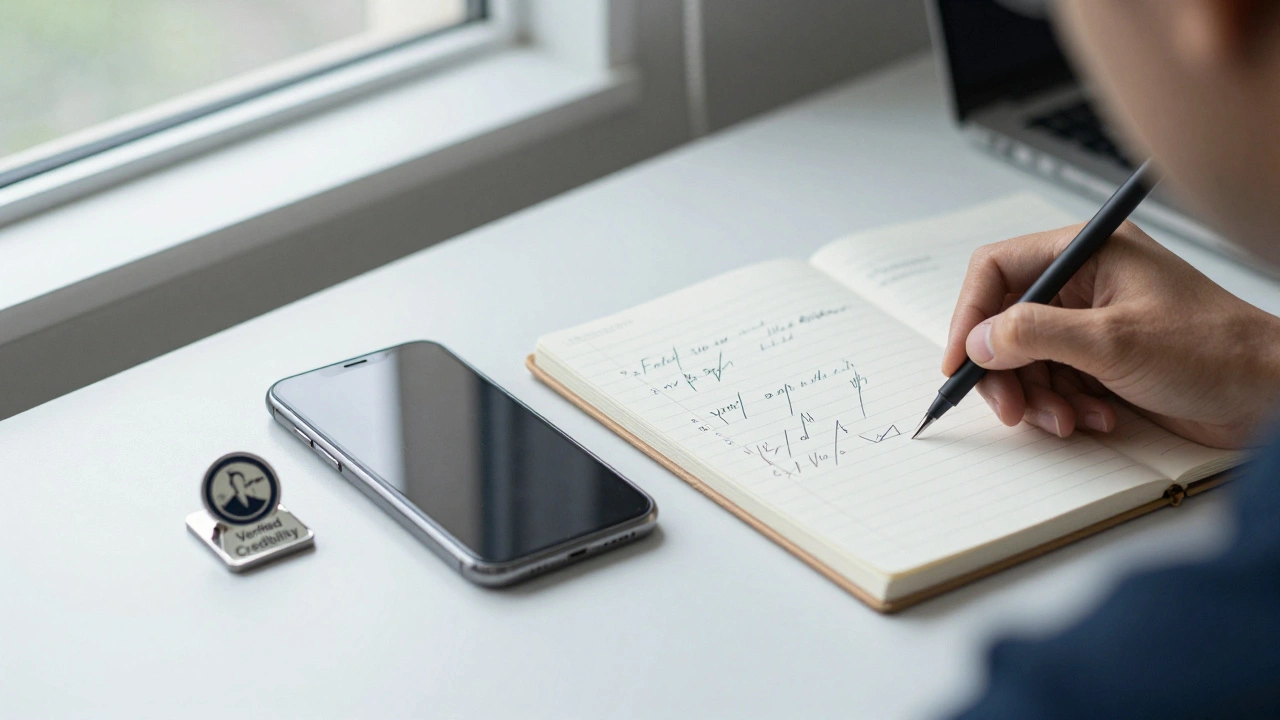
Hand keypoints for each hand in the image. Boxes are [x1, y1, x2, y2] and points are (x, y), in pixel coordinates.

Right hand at [943, 222, 1279, 448]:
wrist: (1270, 395)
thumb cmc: (1213, 350)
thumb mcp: (1113, 341)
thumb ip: (1034, 335)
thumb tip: (978, 340)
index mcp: (1086, 253)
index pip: (997, 270)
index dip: (970, 315)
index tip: (960, 361)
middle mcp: (1084, 283)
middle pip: (1004, 323)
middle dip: (1005, 371)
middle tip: (1010, 409)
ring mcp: (1092, 323)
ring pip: (1026, 361)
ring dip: (1038, 398)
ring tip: (1068, 420)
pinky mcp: (1102, 360)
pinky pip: (1054, 384)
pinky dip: (1065, 407)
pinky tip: (1096, 418)